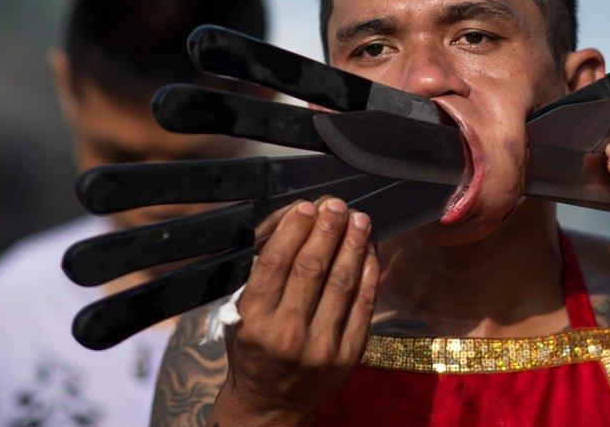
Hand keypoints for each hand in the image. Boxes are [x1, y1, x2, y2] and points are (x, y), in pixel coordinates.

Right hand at [209, 197, 378, 425]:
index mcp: (254, 320)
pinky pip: (363, 305)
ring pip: (342, 282)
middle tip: (337, 204)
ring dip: (353, 244)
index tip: (307, 206)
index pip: (276, 263)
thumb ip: (262, 276)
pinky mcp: (348, 354)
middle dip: (327, 229)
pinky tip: (369, 251)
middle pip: (312, 268)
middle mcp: (286, 333)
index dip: (294, 229)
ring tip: (359, 219)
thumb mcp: (240, 315)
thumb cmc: (254, 350)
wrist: (272, 404)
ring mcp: (321, 346)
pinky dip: (368, 273)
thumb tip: (294, 224)